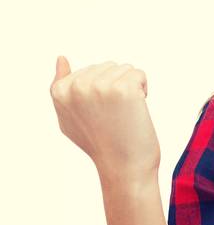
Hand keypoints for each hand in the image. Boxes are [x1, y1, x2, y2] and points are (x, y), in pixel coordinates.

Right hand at [50, 56, 160, 184]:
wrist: (124, 167)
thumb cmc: (100, 144)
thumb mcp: (69, 117)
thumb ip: (62, 88)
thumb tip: (61, 57)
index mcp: (59, 91)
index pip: (90, 70)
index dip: (101, 91)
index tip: (100, 114)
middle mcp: (76, 86)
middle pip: (108, 66)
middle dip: (116, 86)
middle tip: (114, 115)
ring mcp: (99, 86)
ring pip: (124, 69)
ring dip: (131, 88)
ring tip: (124, 114)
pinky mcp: (123, 89)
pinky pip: (139, 74)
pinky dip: (143, 90)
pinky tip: (136, 110)